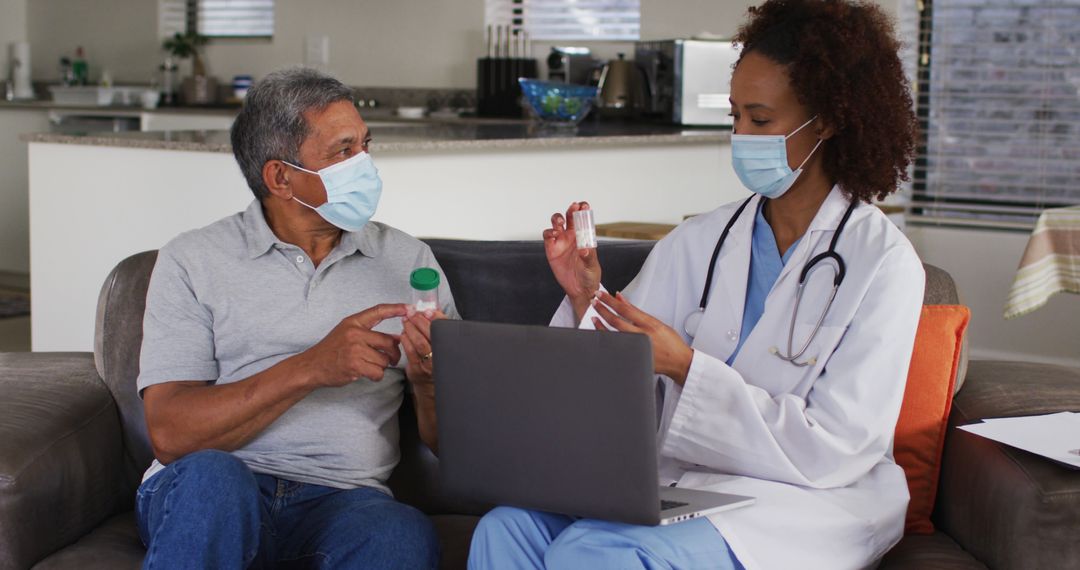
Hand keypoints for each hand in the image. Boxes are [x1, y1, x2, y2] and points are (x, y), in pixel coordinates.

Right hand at [303, 304, 407, 386]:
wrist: (312, 366)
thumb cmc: (332, 350)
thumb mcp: (348, 334)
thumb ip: (370, 333)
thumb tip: (397, 338)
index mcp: (353, 322)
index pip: (378, 311)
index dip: (396, 309)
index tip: (409, 308)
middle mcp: (354, 333)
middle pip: (388, 342)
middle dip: (394, 353)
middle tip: (392, 359)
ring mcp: (354, 349)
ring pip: (384, 360)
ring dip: (381, 366)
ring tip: (370, 366)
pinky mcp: (355, 365)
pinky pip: (378, 372)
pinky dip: (376, 376)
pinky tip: (367, 374)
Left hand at [399, 309, 447, 387]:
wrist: (429, 384)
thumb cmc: (434, 359)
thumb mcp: (440, 343)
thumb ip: (437, 326)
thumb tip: (431, 308)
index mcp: (450, 346)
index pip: (446, 328)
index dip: (437, 317)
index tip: (427, 310)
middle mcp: (442, 355)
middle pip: (432, 334)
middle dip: (420, 321)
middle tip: (412, 313)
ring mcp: (430, 363)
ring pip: (420, 343)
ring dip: (411, 329)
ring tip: (406, 321)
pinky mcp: (418, 369)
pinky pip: (410, 352)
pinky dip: (405, 340)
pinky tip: (403, 334)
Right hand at [543, 201, 601, 319]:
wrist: (579, 289)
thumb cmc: (589, 276)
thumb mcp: (592, 266)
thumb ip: (589, 256)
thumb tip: (585, 248)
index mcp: (584, 237)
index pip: (583, 219)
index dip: (583, 210)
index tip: (584, 205)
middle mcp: (572, 236)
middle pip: (569, 217)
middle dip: (571, 210)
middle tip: (573, 208)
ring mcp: (561, 241)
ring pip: (556, 223)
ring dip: (557, 219)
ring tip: (560, 223)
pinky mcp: (551, 249)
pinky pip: (547, 236)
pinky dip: (549, 232)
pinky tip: (554, 235)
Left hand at [591, 291, 693, 385]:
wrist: (678, 362)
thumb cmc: (671, 342)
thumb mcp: (656, 322)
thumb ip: (637, 311)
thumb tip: (621, 299)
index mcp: (649, 324)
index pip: (625, 309)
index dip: (610, 300)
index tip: (602, 294)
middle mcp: (642, 335)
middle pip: (616, 320)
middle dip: (602, 309)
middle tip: (594, 301)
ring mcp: (636, 347)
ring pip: (613, 334)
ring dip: (600, 323)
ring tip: (594, 314)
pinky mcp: (633, 357)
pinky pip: (615, 346)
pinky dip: (605, 338)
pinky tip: (599, 332)